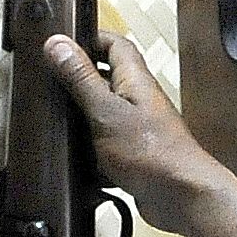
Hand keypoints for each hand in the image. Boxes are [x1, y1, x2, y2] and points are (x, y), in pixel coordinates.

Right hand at [42, 31, 223, 234]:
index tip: (63, 44)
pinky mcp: (135, 156)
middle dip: (80, 79)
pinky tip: (76, 160)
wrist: (182, 197)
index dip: (90, 39)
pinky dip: (91, 151)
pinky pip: (108, 145)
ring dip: (83, 117)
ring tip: (58, 121)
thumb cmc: (152, 152)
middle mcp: (139, 100)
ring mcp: (138, 129)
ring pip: (106, 113)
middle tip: (54, 82)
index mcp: (135, 80)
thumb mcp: (105, 110)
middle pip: (108, 78)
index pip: (115, 44)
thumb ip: (81, 77)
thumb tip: (57, 43)